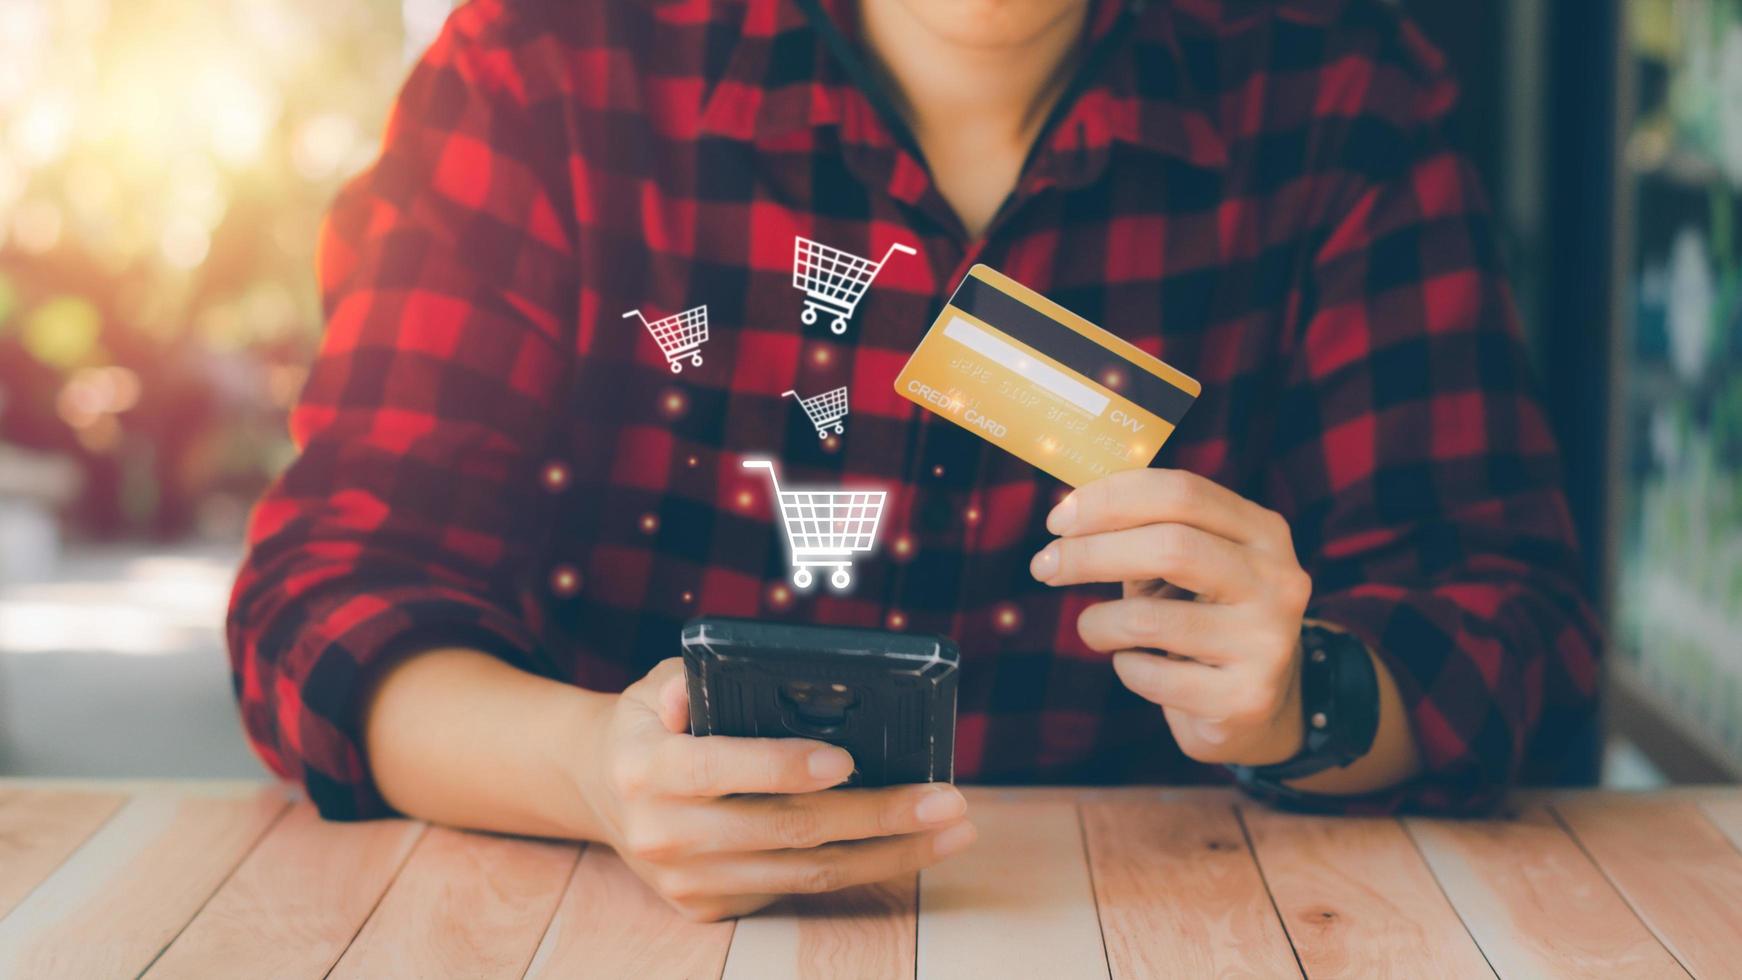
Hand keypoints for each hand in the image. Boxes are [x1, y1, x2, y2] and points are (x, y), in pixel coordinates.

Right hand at [572, 659, 976, 920]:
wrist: (603, 791)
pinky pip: (798, 888)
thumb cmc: (652, 725)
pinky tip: (908, 846)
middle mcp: (665, 833)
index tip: (847, 760)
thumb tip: (721, 678)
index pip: (720, 769)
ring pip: (806, 872)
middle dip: (876, 814)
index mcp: (647, 769)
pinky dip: (859, 867)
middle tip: (944, 799)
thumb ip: (687, 677)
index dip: (783, 766)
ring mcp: (688, 881)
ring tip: (951, 829)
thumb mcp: (654, 686)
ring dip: (890, 853)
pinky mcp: (709, 908)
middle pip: (786, 829)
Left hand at [1030, 469, 1312, 766]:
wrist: (1253, 706)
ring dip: (1098, 622)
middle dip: (1090, 553)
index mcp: (1262, 532)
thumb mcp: (1183, 566)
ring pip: (1149, 618)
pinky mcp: (1245, 698)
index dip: (1111, 499)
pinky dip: (1124, 666)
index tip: (1056, 519)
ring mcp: (1267, 641)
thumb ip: (1139, 531)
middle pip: (1171, 546)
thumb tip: (1066, 508)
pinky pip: (1150, 675)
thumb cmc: (1199, 616)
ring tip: (1093, 628)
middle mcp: (1277, 581)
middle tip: (1043, 566)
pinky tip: (1137, 664)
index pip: (1182, 493)